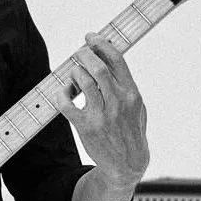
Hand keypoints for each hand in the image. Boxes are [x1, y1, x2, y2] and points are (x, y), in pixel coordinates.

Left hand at [57, 34, 149, 186]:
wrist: (126, 164)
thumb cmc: (130, 131)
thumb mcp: (138, 107)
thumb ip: (126, 85)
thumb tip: (111, 58)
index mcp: (132, 94)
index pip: (117, 60)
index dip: (102, 43)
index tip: (91, 37)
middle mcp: (118, 102)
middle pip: (97, 67)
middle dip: (85, 54)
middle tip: (79, 52)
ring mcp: (102, 115)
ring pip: (82, 81)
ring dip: (74, 72)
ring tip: (74, 73)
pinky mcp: (86, 127)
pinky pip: (66, 104)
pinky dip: (62, 93)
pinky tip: (65, 92)